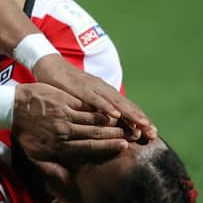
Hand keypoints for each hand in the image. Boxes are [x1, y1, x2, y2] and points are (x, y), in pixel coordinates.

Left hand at [12, 83, 129, 163]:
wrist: (11, 108)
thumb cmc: (25, 133)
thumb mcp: (35, 156)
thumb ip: (52, 169)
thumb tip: (67, 181)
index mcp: (59, 145)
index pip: (88, 147)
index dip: (108, 147)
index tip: (124, 146)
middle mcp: (64, 130)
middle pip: (95, 133)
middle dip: (116, 134)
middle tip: (134, 133)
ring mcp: (64, 114)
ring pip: (92, 119)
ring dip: (112, 121)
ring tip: (128, 121)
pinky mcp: (63, 100)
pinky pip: (85, 104)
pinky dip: (99, 107)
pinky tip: (110, 107)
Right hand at [32, 54, 156, 139]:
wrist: (50, 66)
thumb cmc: (68, 87)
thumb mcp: (85, 101)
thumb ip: (96, 113)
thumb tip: (109, 129)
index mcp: (105, 95)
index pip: (126, 110)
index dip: (139, 122)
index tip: (152, 136)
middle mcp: (103, 90)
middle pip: (126, 106)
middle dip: (140, 120)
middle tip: (152, 134)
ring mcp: (93, 88)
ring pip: (115, 102)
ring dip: (129, 113)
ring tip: (141, 125)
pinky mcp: (80, 87)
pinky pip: (94, 98)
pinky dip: (105, 106)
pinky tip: (114, 115)